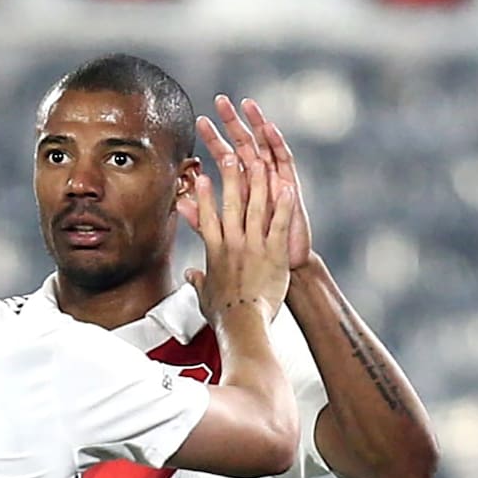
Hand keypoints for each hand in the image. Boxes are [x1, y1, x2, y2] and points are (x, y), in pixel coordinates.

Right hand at [178, 153, 294, 324]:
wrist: (243, 323)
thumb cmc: (223, 313)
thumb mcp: (205, 294)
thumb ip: (197, 280)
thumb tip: (190, 275)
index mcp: (214, 250)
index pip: (207, 216)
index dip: (204, 194)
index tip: (202, 176)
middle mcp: (232, 242)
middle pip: (231, 202)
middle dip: (231, 175)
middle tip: (231, 153)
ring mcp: (254, 245)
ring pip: (255, 206)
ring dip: (258, 181)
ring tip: (259, 160)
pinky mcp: (274, 252)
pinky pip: (279, 223)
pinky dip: (283, 204)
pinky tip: (287, 187)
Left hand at [196, 95, 311, 269]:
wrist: (282, 269)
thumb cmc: (252, 251)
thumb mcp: (223, 232)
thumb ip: (202, 216)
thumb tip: (178, 202)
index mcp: (241, 187)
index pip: (224, 157)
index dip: (213, 139)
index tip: (199, 121)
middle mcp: (258, 180)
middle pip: (244, 144)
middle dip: (232, 122)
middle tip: (220, 100)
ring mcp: (276, 181)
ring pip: (264, 146)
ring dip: (256, 124)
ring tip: (246, 104)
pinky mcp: (291, 189)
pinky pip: (285, 162)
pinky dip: (277, 144)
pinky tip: (269, 128)